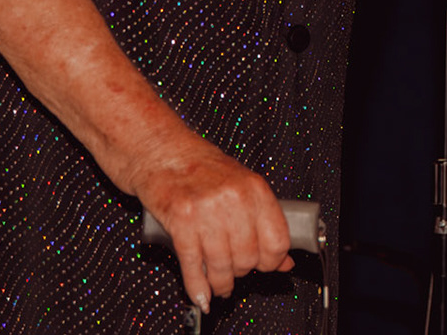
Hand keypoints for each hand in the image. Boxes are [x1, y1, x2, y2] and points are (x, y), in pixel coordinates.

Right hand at [129, 138, 292, 311]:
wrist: (162, 152)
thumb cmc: (201, 167)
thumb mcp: (242, 186)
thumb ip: (263, 220)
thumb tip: (284, 260)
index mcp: (255, 188)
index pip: (277, 240)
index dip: (273, 261)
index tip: (267, 266)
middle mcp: (234, 199)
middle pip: (248, 257)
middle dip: (243, 272)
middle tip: (237, 272)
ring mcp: (206, 210)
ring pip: (222, 266)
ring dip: (221, 283)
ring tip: (220, 285)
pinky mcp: (180, 221)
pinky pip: (193, 265)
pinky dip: (197, 286)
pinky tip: (202, 294)